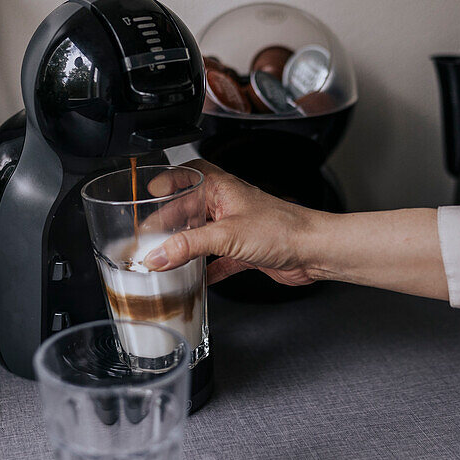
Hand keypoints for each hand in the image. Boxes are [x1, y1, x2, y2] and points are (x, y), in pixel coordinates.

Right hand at [142, 159, 326, 285]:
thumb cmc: (284, 229)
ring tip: (163, 259)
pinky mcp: (245, 250)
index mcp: (220, 187)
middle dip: (167, 223)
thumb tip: (157, 255)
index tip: (143, 202)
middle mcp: (227, 204)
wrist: (315, 250)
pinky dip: (204, 270)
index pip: (183, 179)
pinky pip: (217, 259)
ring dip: (184, 247)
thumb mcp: (226, 236)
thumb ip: (188, 246)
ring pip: (201, 235)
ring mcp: (236, 228)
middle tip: (146, 239)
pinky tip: (194, 280)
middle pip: (188, 210)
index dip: (162, 188)